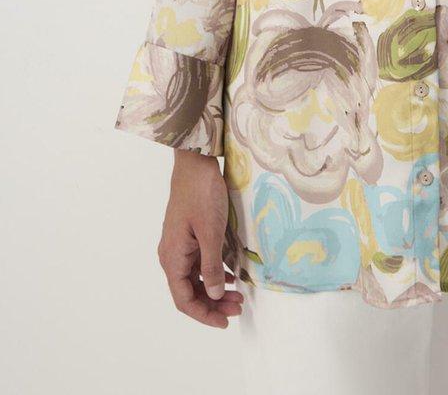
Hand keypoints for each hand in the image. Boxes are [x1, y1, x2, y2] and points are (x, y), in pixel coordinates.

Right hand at [156, 150, 244, 327]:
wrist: (195, 162)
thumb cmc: (201, 194)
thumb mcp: (210, 232)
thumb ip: (211, 266)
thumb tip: (212, 295)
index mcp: (172, 257)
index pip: (184, 299)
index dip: (203, 315)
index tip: (224, 321)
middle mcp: (172, 255)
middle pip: (189, 291)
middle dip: (212, 304)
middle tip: (238, 307)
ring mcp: (179, 245)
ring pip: (195, 278)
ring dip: (214, 290)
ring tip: (237, 295)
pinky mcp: (188, 236)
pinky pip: (198, 263)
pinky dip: (213, 273)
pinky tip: (229, 275)